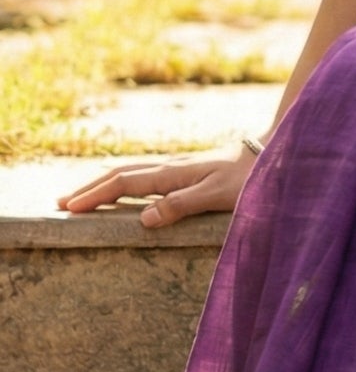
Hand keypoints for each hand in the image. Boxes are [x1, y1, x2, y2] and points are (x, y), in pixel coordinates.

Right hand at [57, 150, 257, 228]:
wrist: (276, 153)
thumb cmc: (251, 178)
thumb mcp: (218, 195)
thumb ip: (182, 205)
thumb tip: (142, 218)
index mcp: (174, 173)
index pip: (124, 183)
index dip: (95, 196)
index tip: (69, 209)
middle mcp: (172, 167)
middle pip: (121, 174)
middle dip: (90, 188)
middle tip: (62, 203)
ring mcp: (180, 166)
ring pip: (132, 172)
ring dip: (105, 183)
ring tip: (83, 196)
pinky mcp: (190, 170)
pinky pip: (147, 175)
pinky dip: (125, 182)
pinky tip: (126, 189)